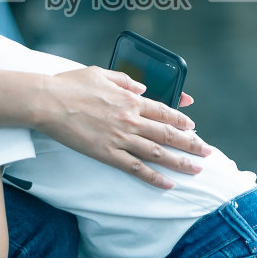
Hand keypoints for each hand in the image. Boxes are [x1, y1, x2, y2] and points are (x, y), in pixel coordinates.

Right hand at [35, 67, 207, 188]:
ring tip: (196, 170)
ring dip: (180, 162)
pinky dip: (154, 177)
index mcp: (130, 99)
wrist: (49, 102)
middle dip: (191, 144)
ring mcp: (120, 139)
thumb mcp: (100, 73)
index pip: (163, 111)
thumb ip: (124, 80)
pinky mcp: (108, 154)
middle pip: (167, 134)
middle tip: (208, 152)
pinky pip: (136, 168)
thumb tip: (141, 87)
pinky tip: (168, 184)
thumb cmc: (70, 85)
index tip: (193, 126)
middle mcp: (131, 120)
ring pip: (158, 153)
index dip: (181, 120)